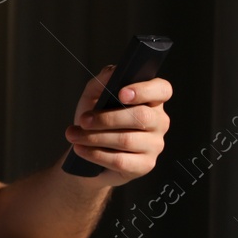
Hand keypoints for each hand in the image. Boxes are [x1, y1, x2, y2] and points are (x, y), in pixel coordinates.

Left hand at [62, 65, 172, 185]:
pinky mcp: (144, 165)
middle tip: (84, 120)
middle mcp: (159, 121)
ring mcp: (155, 145)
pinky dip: (96, 154)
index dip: (144, 90)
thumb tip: (113, 71)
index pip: (162, 90)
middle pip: (140, 117)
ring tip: (75, 135)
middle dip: (106, 118)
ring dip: (95, 137)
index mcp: (152, 100)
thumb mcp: (94, 97)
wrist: (88, 155)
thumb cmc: (96, 122)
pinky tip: (82, 150)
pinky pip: (121, 160)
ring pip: (127, 140)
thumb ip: (103, 81)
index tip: (122, 94)